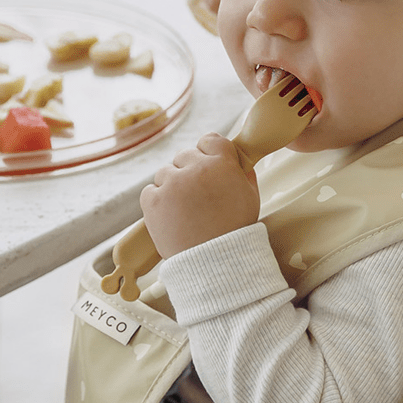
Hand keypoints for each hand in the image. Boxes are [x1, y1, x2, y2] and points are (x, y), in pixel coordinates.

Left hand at [140, 133, 259, 257]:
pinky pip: (150, 191)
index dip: (209, 153)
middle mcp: (194, 168)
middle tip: (197, 195)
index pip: (210, 140)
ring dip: (173, 186)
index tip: (209, 165)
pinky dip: (157, 201)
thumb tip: (238, 162)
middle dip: (190, 171)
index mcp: (221, 163)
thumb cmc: (235, 231)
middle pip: (185, 156)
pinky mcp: (153, 201)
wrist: (214, 262)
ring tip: (185, 210)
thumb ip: (244, 173)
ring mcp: (171, 184)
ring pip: (166, 172)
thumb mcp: (251, 197)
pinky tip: (172, 215)